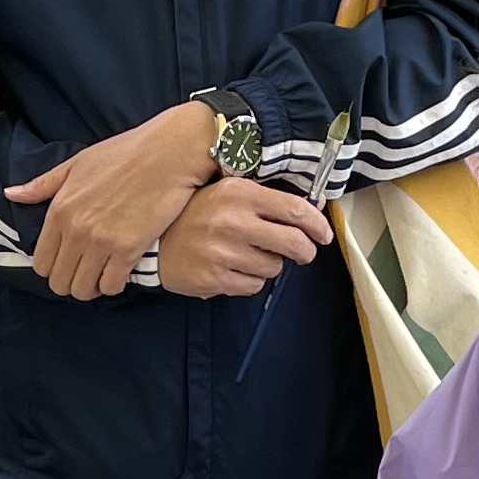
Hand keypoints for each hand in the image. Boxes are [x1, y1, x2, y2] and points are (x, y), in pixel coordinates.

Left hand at [8, 103, 220, 296]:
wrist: (170, 151)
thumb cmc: (125, 153)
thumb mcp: (77, 163)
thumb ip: (44, 184)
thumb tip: (11, 193)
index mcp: (59, 210)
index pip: (41, 263)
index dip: (53, 268)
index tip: (68, 262)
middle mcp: (75, 229)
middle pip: (59, 282)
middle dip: (71, 281)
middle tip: (86, 271)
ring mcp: (101, 241)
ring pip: (84, 290)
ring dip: (92, 286)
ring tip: (103, 274)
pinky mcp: (128, 250)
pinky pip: (112, 286)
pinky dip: (115, 284)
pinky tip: (121, 271)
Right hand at [155, 180, 333, 300]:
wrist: (155, 241)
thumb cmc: (197, 214)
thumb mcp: (230, 192)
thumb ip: (270, 198)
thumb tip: (317, 206)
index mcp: (240, 193)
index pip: (295, 210)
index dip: (317, 225)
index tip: (324, 234)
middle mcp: (233, 221)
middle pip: (293, 243)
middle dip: (304, 251)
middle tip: (303, 252)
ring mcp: (223, 253)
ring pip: (274, 268)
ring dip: (270, 264)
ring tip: (251, 256)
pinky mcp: (215, 278)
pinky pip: (253, 286)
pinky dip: (251, 280)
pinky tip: (235, 268)